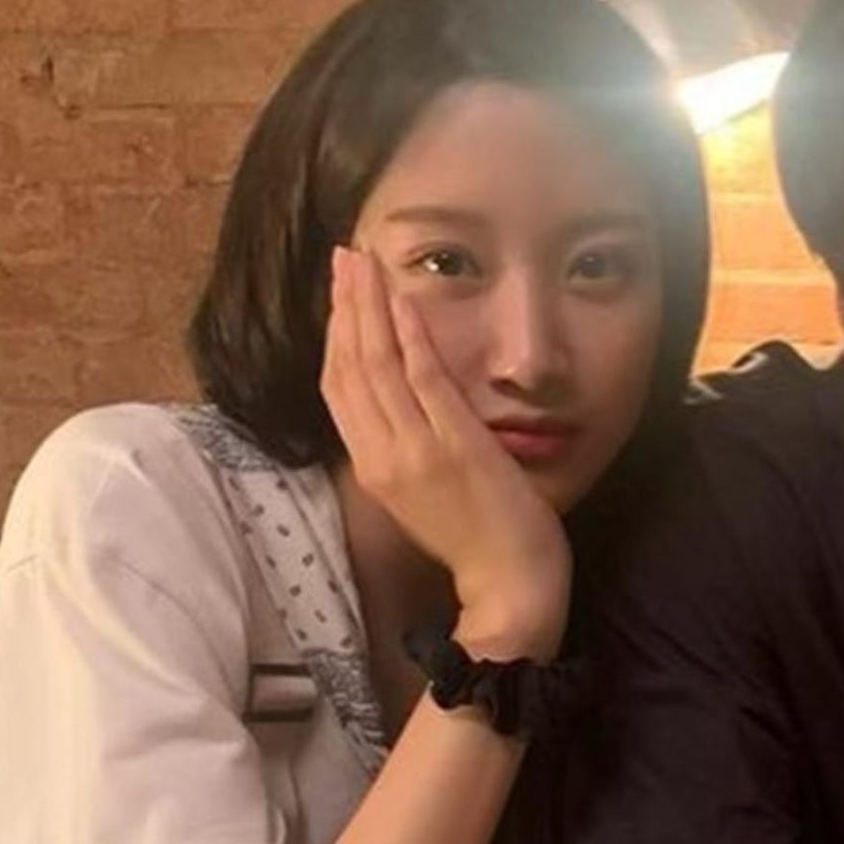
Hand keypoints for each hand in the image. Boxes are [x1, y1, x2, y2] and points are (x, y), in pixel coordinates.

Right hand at [321, 247, 570, 661]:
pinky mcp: (453, 445)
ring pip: (376, 365)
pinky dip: (409, 336)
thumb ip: (408, 448)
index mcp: (373, 467)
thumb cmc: (477, 540)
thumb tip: (405, 405)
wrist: (509, 585)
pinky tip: (402, 300)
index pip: (338, 389)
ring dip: (368, 307)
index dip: (333, 336)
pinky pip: (423, 380)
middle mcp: (381, 456)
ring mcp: (414, 450)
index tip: (337, 295)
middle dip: (344, 307)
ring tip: (361, 263)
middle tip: (342, 258)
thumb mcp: (424, 493)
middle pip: (348, 367)